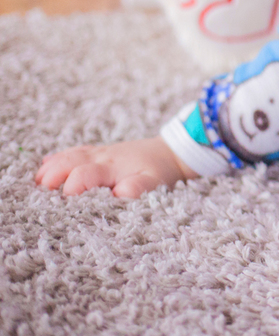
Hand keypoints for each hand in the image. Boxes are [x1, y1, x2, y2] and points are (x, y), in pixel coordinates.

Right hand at [35, 137, 198, 197]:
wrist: (170, 152)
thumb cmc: (160, 171)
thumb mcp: (154, 182)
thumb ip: (138, 188)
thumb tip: (119, 193)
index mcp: (112, 167)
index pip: (85, 174)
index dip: (73, 186)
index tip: (64, 201)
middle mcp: (101, 157)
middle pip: (70, 162)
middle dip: (53, 175)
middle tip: (39, 192)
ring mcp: (98, 153)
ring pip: (69, 156)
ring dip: (51, 167)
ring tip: (35, 182)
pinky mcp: (98, 153)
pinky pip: (75, 152)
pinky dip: (59, 158)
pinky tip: (44, 164)